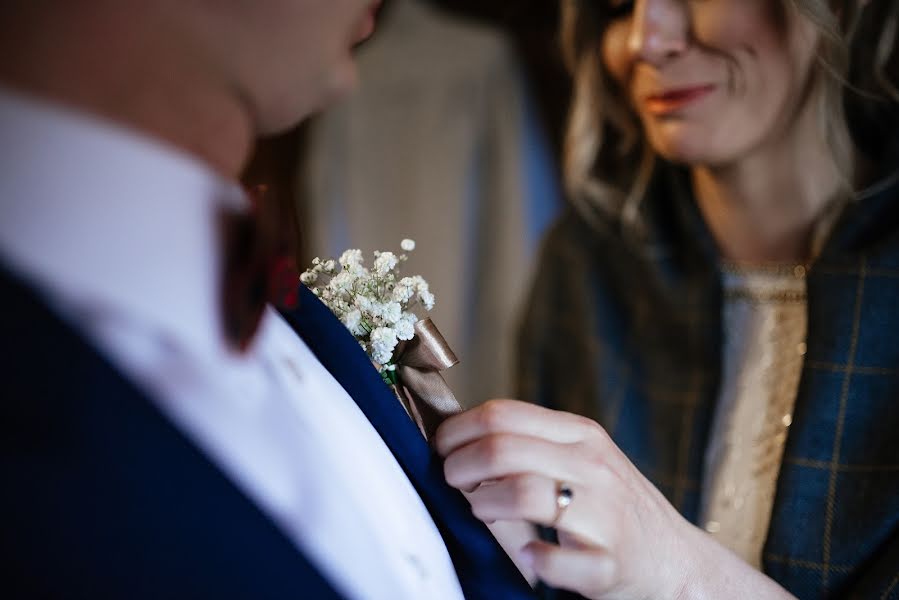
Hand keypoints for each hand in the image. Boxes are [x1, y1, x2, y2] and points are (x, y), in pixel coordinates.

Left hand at [434, 399, 701, 599]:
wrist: (677, 562)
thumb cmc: (612, 509)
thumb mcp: (580, 461)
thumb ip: (530, 446)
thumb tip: (456, 436)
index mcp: (580, 435)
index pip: (503, 414)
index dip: (458, 430)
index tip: (441, 448)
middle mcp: (593, 466)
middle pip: (502, 449)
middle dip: (460, 467)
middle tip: (453, 482)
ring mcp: (604, 514)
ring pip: (523, 494)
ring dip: (485, 505)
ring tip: (481, 512)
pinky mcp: (609, 564)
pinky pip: (558, 561)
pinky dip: (534, 560)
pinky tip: (529, 556)